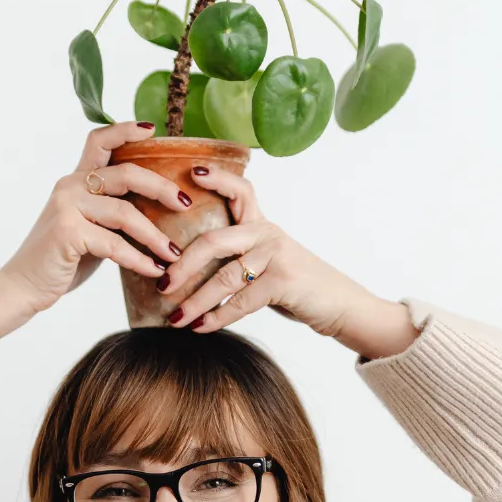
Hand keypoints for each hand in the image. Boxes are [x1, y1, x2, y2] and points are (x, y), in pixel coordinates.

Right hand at [0, 122, 190, 369]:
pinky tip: (153, 271)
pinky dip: (139, 260)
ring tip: (174, 254)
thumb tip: (157, 211)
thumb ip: (111, 213)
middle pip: (126, 174)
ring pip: (126, 213)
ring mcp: (67, 207)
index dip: (125, 130)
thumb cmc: (60, 260)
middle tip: (185, 204)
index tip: (152, 130)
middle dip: (162, 188)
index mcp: (75, 181)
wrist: (22, 287)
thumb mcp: (88, 228)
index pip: (98, 140)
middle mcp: (69, 186)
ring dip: (155, 236)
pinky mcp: (68, 232)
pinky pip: (115, 244)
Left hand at [160, 168, 417, 358]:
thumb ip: (237, 257)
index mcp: (260, 225)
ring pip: (224, 277)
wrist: (340, 305)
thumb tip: (185, 270)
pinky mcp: (284, 281)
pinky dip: (217, 317)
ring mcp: (276, 256)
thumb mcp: (267, 262)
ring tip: (174, 318)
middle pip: (214, 241)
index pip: (240, 191)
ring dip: (195, 301)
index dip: (217, 179)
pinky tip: (200, 328)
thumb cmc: (296, 285)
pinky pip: (240, 301)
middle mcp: (267, 234)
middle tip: (162, 283)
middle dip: (182, 264)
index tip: (192, 173)